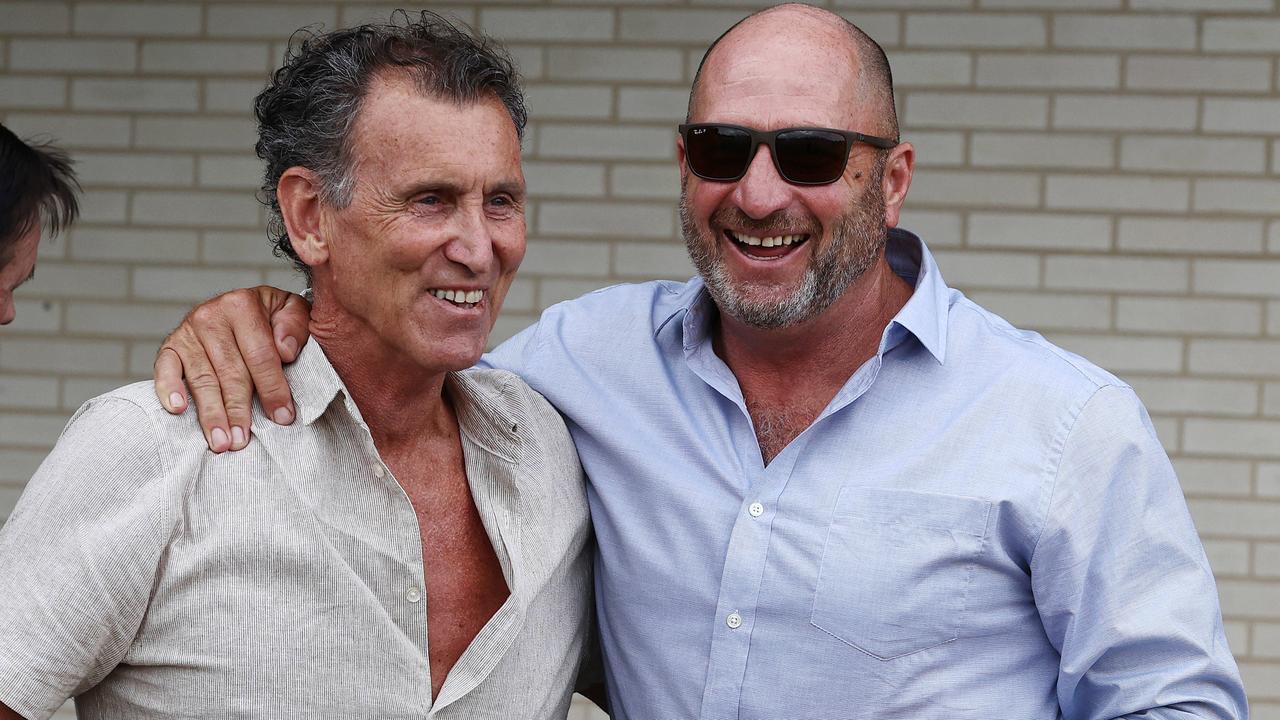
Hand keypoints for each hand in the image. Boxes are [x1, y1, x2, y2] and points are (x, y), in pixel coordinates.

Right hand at [153, 286, 310, 451]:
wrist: (242, 307)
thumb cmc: (273, 318)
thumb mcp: (293, 311)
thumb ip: (296, 327)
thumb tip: (285, 351)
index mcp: (243, 305)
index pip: (260, 354)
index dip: (272, 388)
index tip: (282, 416)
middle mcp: (211, 315)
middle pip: (229, 371)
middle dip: (239, 409)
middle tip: (243, 441)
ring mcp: (188, 331)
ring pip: (202, 378)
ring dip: (211, 413)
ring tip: (220, 442)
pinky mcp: (170, 346)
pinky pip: (165, 368)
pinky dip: (169, 388)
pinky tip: (177, 409)